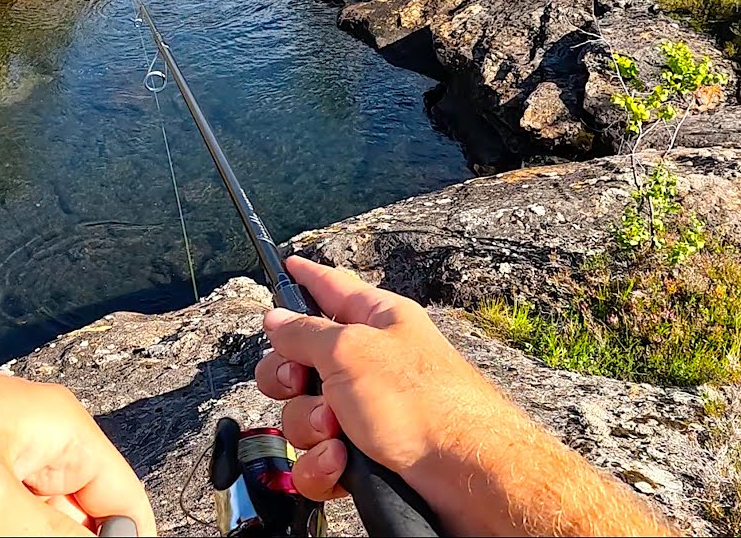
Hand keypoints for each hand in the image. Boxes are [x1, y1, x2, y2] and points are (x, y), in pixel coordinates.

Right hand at [254, 257, 514, 508]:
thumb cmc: (423, 403)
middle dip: (290, 380)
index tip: (287, 264)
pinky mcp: (362, 455)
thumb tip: (275, 319)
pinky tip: (341, 463)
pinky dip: (322, 464)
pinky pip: (317, 458)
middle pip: (300, 361)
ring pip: (303, 414)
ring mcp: (364, 412)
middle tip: (302, 384)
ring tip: (338, 433)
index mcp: (375, 321)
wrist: (464, 476)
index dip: (306, 276)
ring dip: (310, 427)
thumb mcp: (350, 352)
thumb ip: (304, 333)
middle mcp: (369, 363)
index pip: (331, 287)